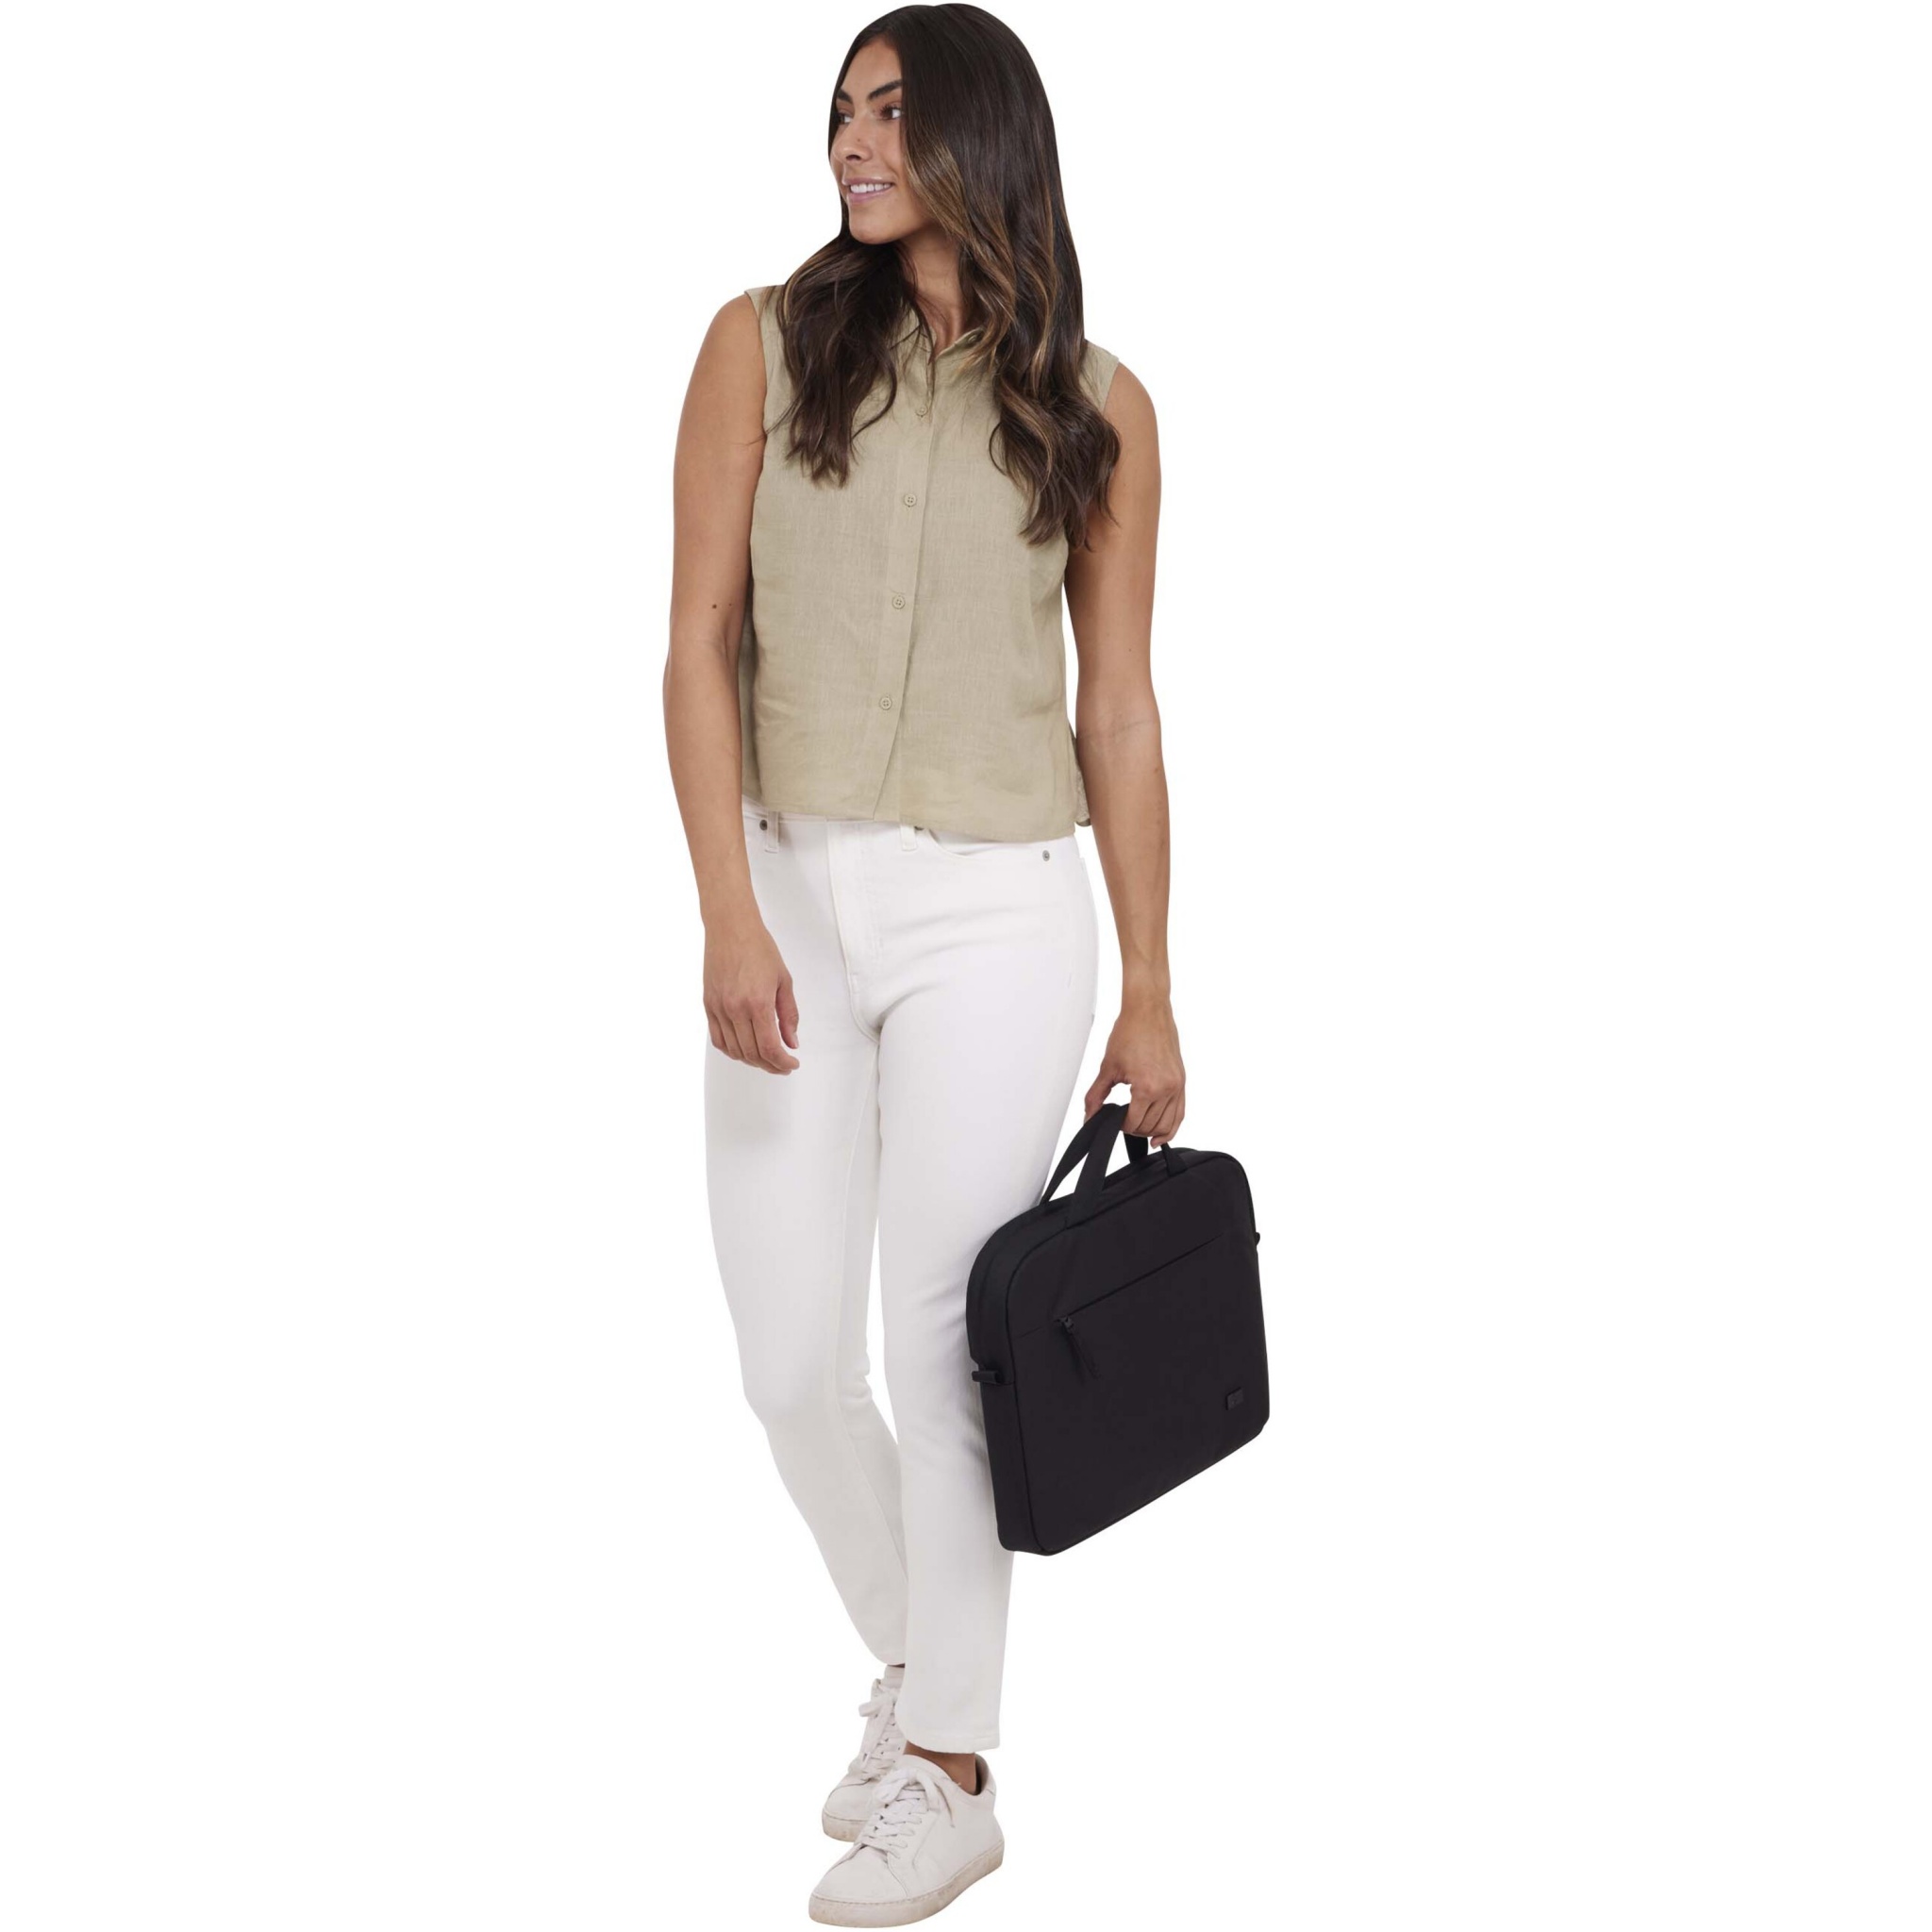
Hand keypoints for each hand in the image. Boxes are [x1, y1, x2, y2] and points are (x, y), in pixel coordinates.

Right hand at [704, 912, 799, 1072]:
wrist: (731, 928)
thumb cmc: (759, 948)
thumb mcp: (784, 981)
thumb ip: (789, 1015)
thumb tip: (792, 1042)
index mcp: (758, 1003)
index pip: (770, 1047)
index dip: (782, 1063)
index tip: (791, 1065)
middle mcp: (735, 1009)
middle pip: (752, 1053)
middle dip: (771, 1065)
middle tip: (783, 1065)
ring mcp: (719, 1009)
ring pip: (734, 1050)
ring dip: (752, 1060)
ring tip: (766, 1058)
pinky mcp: (708, 1005)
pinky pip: (718, 1039)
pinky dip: (732, 1050)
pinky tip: (744, 1049)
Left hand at [1083, 986, 1184, 1144]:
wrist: (1148, 1011)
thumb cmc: (1130, 1032)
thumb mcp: (1108, 1068)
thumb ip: (1096, 1097)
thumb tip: (1089, 1117)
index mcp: (1148, 1088)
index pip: (1134, 1123)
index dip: (1120, 1126)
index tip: (1113, 1121)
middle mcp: (1167, 1089)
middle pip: (1150, 1126)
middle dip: (1134, 1129)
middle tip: (1122, 1122)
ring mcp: (1177, 1086)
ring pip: (1168, 1124)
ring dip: (1151, 1131)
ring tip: (1137, 1129)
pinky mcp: (1182, 1081)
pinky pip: (1181, 1113)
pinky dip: (1171, 1127)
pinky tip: (1159, 1135)